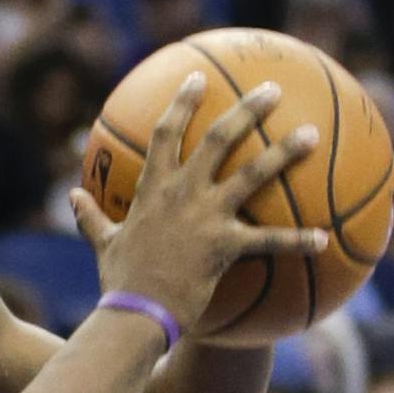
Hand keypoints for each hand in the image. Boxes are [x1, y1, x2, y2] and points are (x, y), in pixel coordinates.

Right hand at [70, 73, 326, 332]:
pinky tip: (324, 240)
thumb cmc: (119, 283)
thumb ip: (89, 216)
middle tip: (274, 90)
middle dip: (248, 109)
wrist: (135, 313)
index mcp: (154, 188)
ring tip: (312, 134)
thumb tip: (69, 197)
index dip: (183, 102)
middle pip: (220, 138)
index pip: (166, 131)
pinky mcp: (226, 246)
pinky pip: (271, 240)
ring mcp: (207, 216)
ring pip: (253, 174)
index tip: (199, 79)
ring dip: (285, 153)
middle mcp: (183, 192)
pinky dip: (299, 240)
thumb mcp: (102, 244)